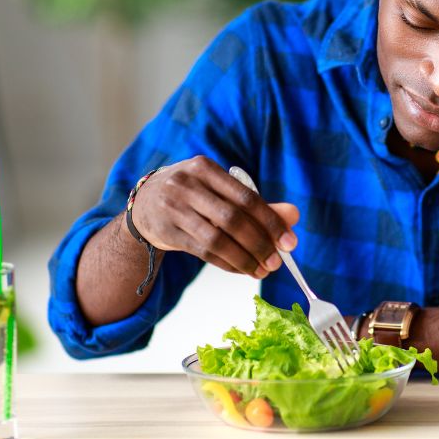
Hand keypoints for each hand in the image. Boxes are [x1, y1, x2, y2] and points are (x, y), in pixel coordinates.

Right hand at [130, 155, 299, 278]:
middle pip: (232, 219)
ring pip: (217, 239)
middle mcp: (187, 185)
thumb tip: (293, 216)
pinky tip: (242, 269)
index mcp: (205, 168)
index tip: (290, 242)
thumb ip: (256, 204)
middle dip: (260, 243)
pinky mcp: (167, 232)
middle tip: (277, 262)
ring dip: (244, 258)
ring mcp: (173, 209)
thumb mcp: (221, 191)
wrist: (145, 204)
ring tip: (262, 270)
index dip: (271, 221)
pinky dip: (227, 263)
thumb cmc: (194, 195)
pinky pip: (204, 252)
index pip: (246, 197)